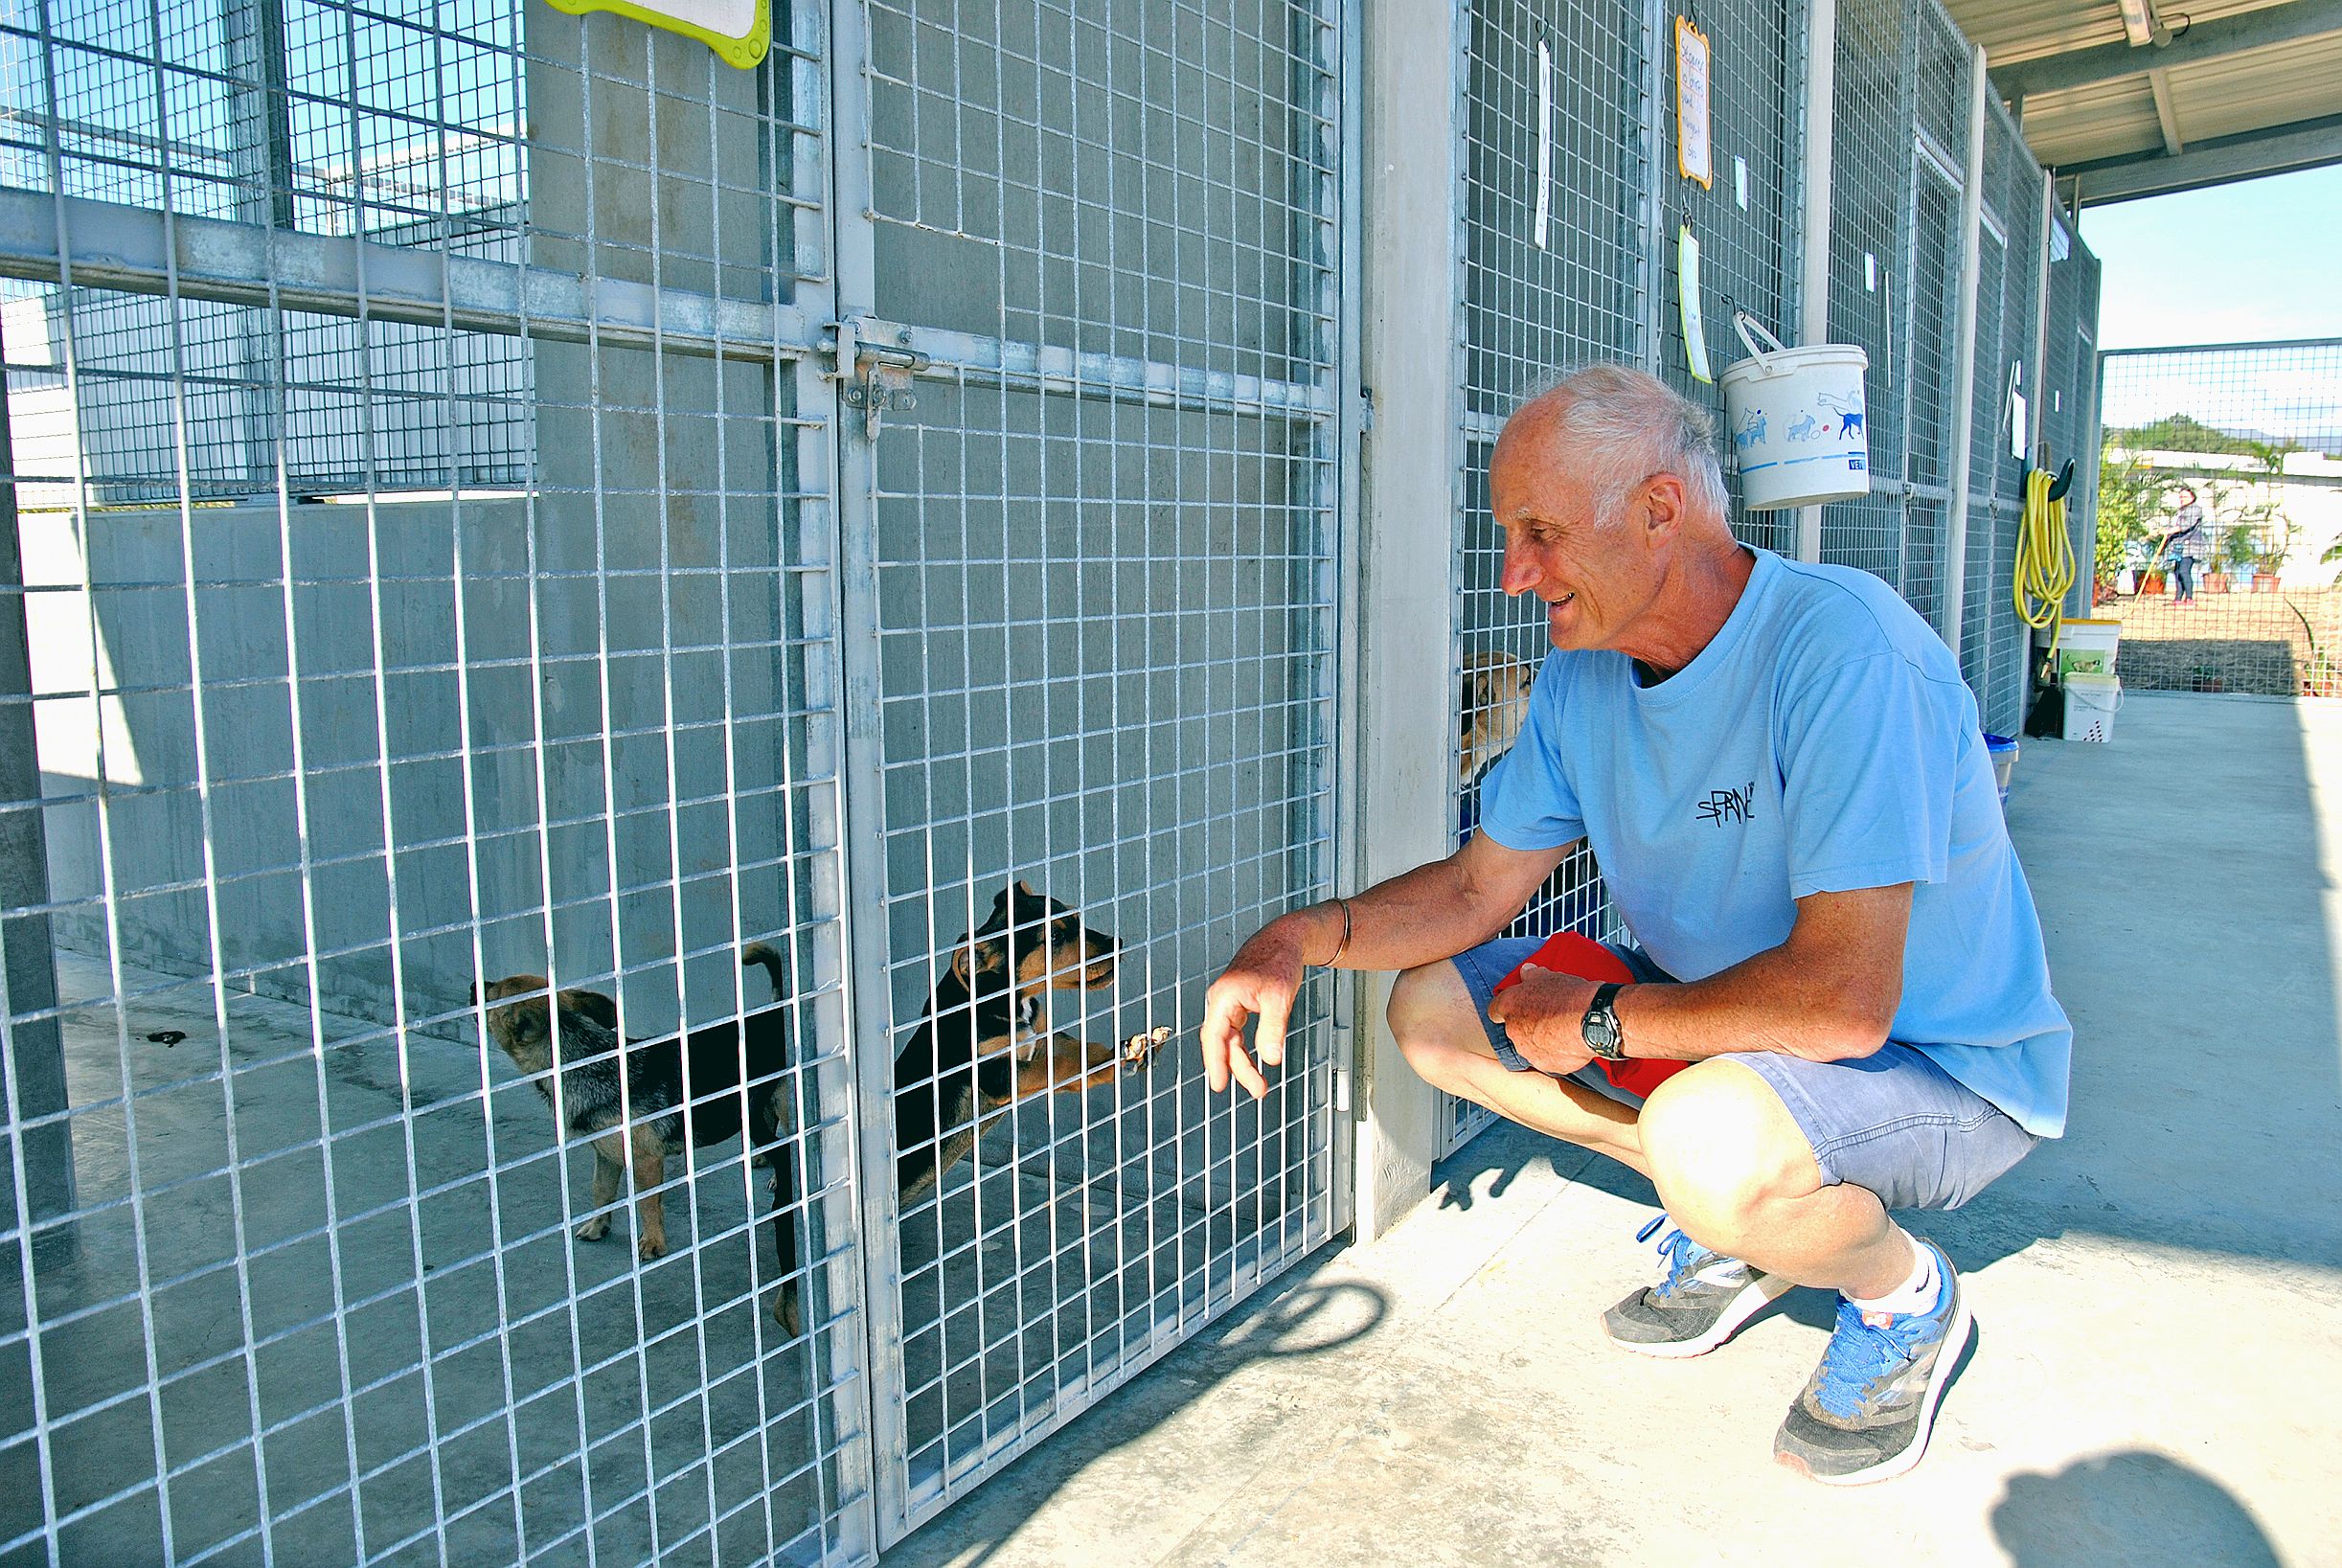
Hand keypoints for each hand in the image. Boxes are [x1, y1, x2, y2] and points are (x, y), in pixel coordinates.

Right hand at [1200, 918, 1309, 1098]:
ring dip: (1241, 1061)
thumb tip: (1271, 1058)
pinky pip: (1235, 1032)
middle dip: (1237, 1068)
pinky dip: (1243, 1048)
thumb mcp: (1279, 998)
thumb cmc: (1280, 961)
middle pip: (1222, 1042)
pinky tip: (1254, 1061)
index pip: (1213, 1036)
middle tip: (1258, 1090)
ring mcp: (1228, 1002)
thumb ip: (1273, 1029)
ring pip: (1229, 1039)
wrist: (1285, 939)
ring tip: (1259, 1083)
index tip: (1220, 1085)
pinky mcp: (1237, 1003)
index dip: (1215, 1063)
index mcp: (1224, 997)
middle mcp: (1221, 1000)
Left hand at [1484, 963, 1597, 1076]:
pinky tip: (1570, 1043)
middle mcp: (1514, 1032)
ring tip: (1562, 1030)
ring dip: (1542, 1040)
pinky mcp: (1548, 1066)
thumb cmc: (1568, 995)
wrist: (1592, 1020)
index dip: (1506, 1008)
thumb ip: (1532, 975)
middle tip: (1548, 1016)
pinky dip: (1557, 1053)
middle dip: (1527, 1024)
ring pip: (1531, 1046)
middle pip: (1515, 1030)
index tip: (1518, 1006)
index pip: (1494, 1011)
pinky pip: (1550, 1059)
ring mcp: (1530, 1052)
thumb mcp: (1548, 976)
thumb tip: (1526, 972)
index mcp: (1509, 1006)